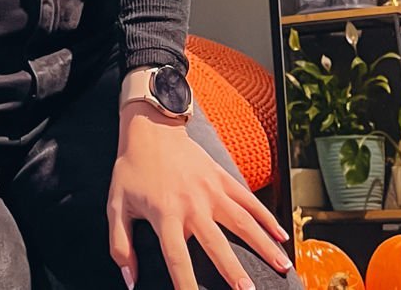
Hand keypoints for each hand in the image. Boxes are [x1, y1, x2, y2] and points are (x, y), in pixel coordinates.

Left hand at [108, 106, 289, 289]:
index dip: (185, 284)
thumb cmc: (131, 170)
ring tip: (284, 267)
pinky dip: (266, 217)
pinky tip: (281, 236)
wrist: (150, 127)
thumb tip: (130, 281)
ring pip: (242, 221)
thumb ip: (120, 245)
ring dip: (263, 244)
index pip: (177, 258)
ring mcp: (210, 189)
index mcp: (165, 214)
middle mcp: (192, 203)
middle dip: (233, 270)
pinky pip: (247, 199)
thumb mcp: (116, 205)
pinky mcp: (221, 176)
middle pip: (216, 243)